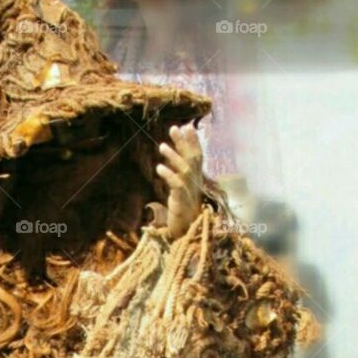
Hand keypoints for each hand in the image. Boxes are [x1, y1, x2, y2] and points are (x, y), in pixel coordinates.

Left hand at [157, 124, 203, 240]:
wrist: (185, 231)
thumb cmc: (182, 209)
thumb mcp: (182, 188)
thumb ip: (179, 172)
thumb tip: (173, 155)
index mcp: (196, 179)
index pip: (197, 156)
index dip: (193, 141)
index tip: (187, 126)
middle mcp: (195, 183)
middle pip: (191, 159)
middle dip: (183, 143)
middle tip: (174, 128)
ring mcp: (190, 192)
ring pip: (184, 170)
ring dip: (173, 156)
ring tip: (162, 145)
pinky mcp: (182, 201)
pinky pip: (177, 185)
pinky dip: (169, 175)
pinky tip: (159, 167)